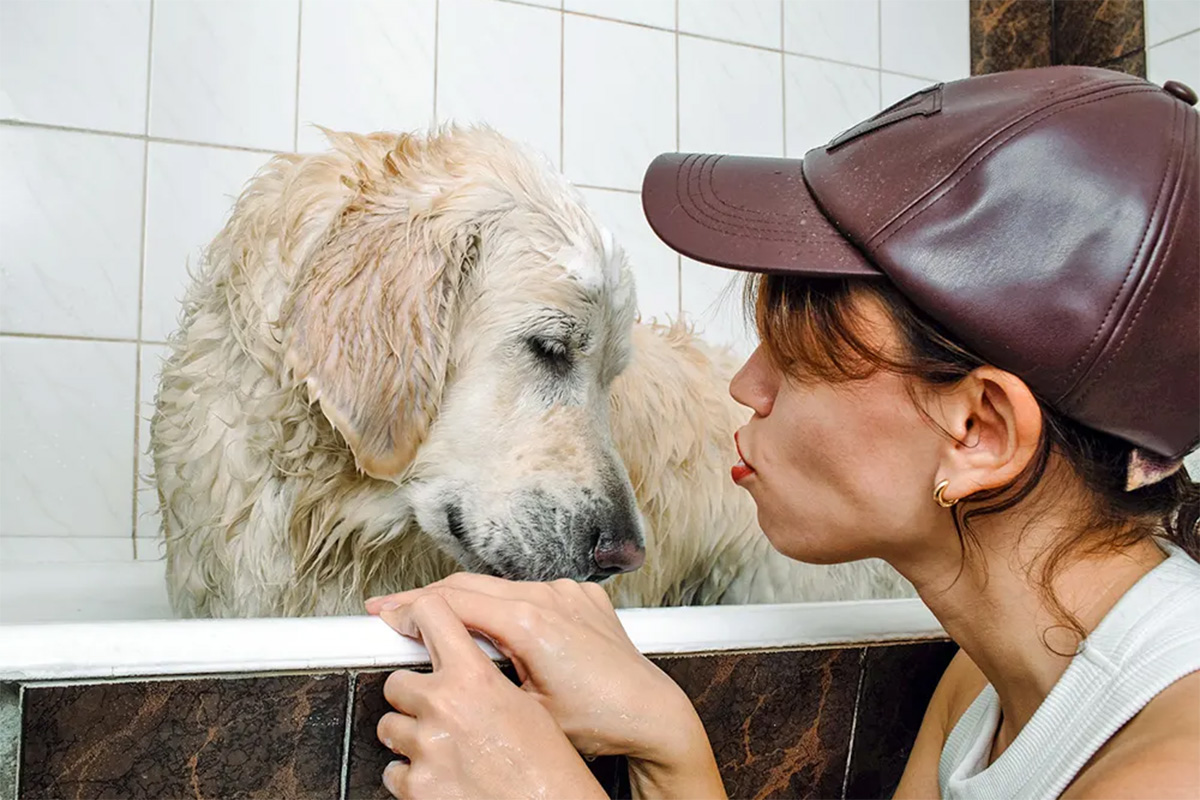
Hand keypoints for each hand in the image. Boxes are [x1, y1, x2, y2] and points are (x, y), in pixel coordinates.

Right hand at [367, 574, 702, 762]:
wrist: (651, 714)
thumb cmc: (597, 722)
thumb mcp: (522, 708)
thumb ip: (478, 677)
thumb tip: (440, 669)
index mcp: (529, 623)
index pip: (452, 602)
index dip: (410, 606)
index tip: (382, 613)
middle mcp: (549, 597)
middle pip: (469, 586)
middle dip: (425, 598)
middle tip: (388, 610)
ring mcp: (568, 593)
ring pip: (499, 586)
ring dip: (463, 599)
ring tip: (431, 618)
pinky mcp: (583, 597)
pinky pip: (531, 591)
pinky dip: (503, 602)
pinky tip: (488, 621)